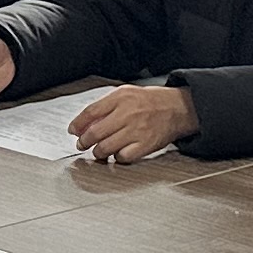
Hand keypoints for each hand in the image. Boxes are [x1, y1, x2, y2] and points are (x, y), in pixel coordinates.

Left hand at [68, 84, 199, 162]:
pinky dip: (116, 158)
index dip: (78, 124)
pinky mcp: (145, 145)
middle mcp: (128, 113)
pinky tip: (117, 154)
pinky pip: (122, 157)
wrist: (179, 108)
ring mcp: (136, 130)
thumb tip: (85, 122)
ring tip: (98, 151)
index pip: (90, 112)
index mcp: (121, 97)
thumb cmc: (152, 101)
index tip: (73, 130)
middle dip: (83, 142)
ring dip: (97, 152)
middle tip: (82, 144)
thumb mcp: (127, 94)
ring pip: (105, 147)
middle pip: (94, 132)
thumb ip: (106, 105)